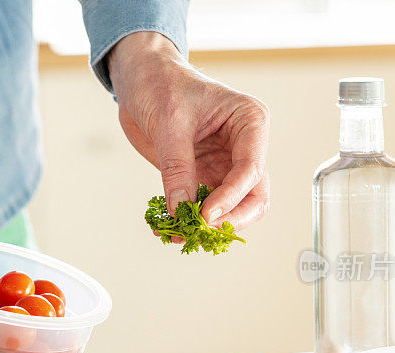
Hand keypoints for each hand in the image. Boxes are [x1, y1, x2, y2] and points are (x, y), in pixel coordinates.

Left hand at [108, 32, 269, 231]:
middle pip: (254, 197)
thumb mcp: (169, 123)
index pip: (251, 169)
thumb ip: (177, 167)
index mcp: (250, 122)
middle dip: (230, 218)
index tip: (206, 214)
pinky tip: (170, 227)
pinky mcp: (203, 176)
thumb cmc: (162, 83)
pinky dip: (189, 221)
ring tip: (180, 233)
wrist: (141, 78)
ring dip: (208, 226)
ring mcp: (225, 165)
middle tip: (202, 229)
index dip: (231, 197)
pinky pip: (204, 206)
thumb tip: (181, 209)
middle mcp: (244, 147)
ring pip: (232, 208)